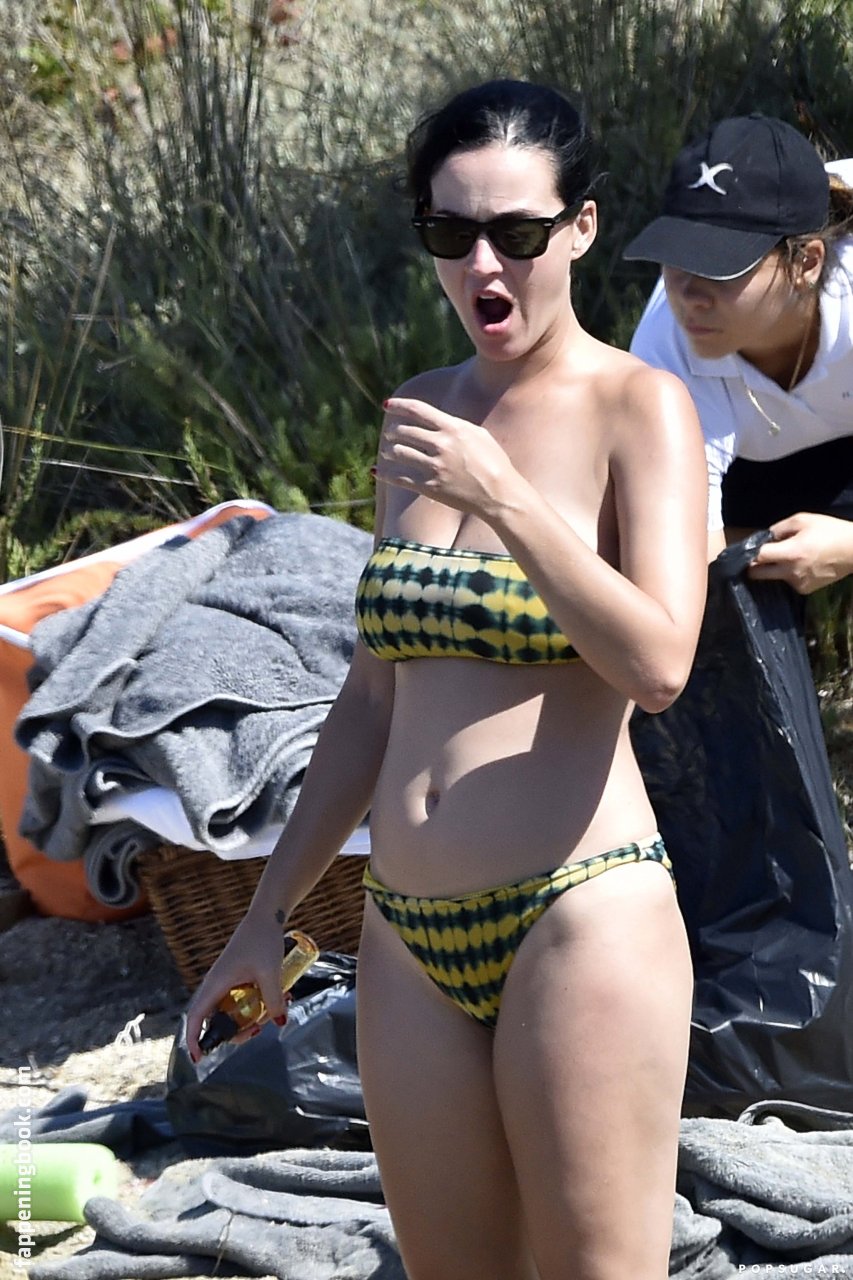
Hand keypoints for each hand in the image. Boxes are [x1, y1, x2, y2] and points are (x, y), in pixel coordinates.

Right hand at [184, 910, 289, 1062]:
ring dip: (254, 1015)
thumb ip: (274, 1000)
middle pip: (218, 1020)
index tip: (198, 1058)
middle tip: (259, 1028)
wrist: (267, 916)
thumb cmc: (262, 940)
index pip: (196, 1018)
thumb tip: (279, 1022)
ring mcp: (227, 982)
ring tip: (280, 1006)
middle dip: (238, 1031)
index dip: (194, 1040)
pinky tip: (282, 995)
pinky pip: (244, 998)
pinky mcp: (239, 978)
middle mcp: (217, 985)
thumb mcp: (270, 973)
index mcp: (216, 985)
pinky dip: (259, 1002)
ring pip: (234, 1011)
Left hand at [377, 396, 516, 516]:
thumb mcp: (478, 435)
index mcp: (453, 428)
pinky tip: (377, 471)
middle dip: (393, 431)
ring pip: (399, 453)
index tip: (386, 405)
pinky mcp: (430, 487)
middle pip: (404, 431)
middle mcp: (441, 444)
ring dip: (390, 451)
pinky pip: (400, 478)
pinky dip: (385, 474)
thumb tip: (437, 419)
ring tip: (388, 451)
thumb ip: (455, 425)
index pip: (417, 410)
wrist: (500, 494)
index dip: (398, 405)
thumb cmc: (494, 462)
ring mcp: (435, 466)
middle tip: (391, 434)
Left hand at [746, 512, 852, 593]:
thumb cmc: (830, 531)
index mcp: (790, 553)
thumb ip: (779, 528)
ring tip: (790, 557)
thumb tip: (765, 536)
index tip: (751, 549)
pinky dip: (789, 574)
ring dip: (774, 569)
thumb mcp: (803, 520)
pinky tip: (801, 565)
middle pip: (757, 575)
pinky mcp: (805, 590)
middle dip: (754, 566)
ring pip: (773, 578)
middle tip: (759, 558)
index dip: (751, 552)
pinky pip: (788, 582)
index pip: (758, 557)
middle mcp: (790, 572)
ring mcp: (797, 583)